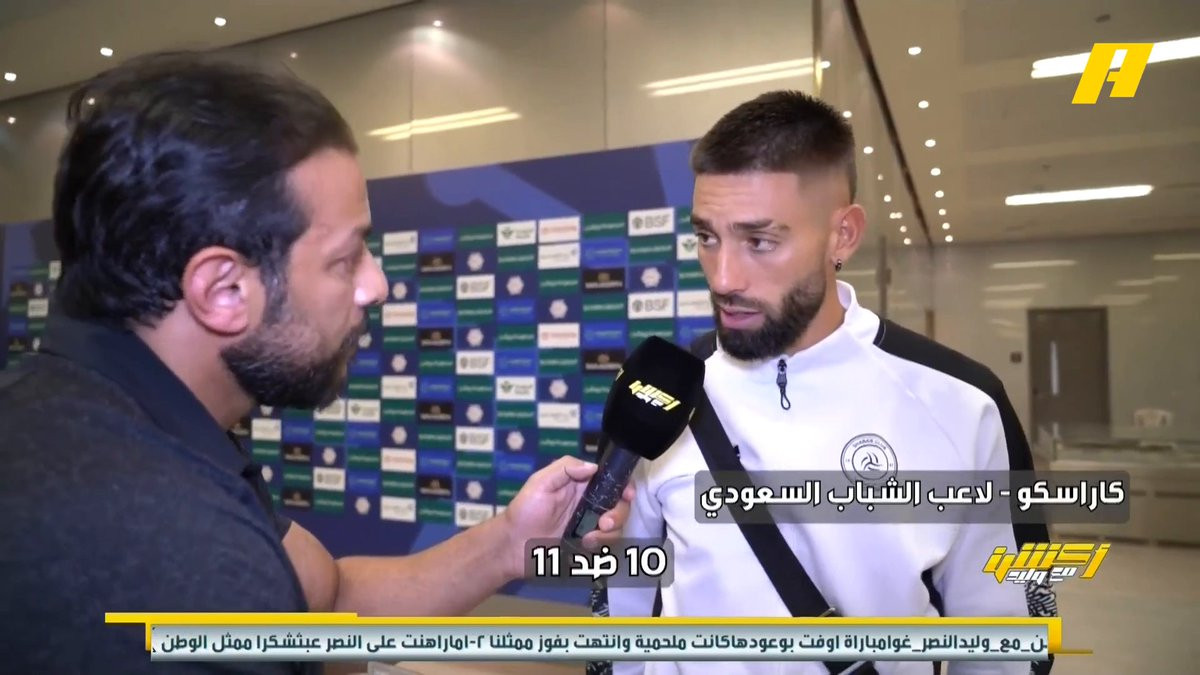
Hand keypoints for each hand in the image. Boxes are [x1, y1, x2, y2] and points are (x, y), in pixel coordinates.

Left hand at [500, 456, 634, 578]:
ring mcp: (589, 524)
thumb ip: (565, 469)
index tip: (627, 494)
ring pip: (616, 526)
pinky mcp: (586, 544)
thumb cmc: (524, 511)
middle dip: (619, 513)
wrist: (512, 547)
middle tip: (604, 523)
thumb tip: (594, 467)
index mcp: (580, 484)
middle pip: (619, 504)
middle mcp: (589, 503)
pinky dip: (601, 545)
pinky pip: (606, 544)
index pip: (610, 480)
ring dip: (610, 532)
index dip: (624, 485)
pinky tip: (584, 545)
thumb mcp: (540, 483)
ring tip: (589, 538)